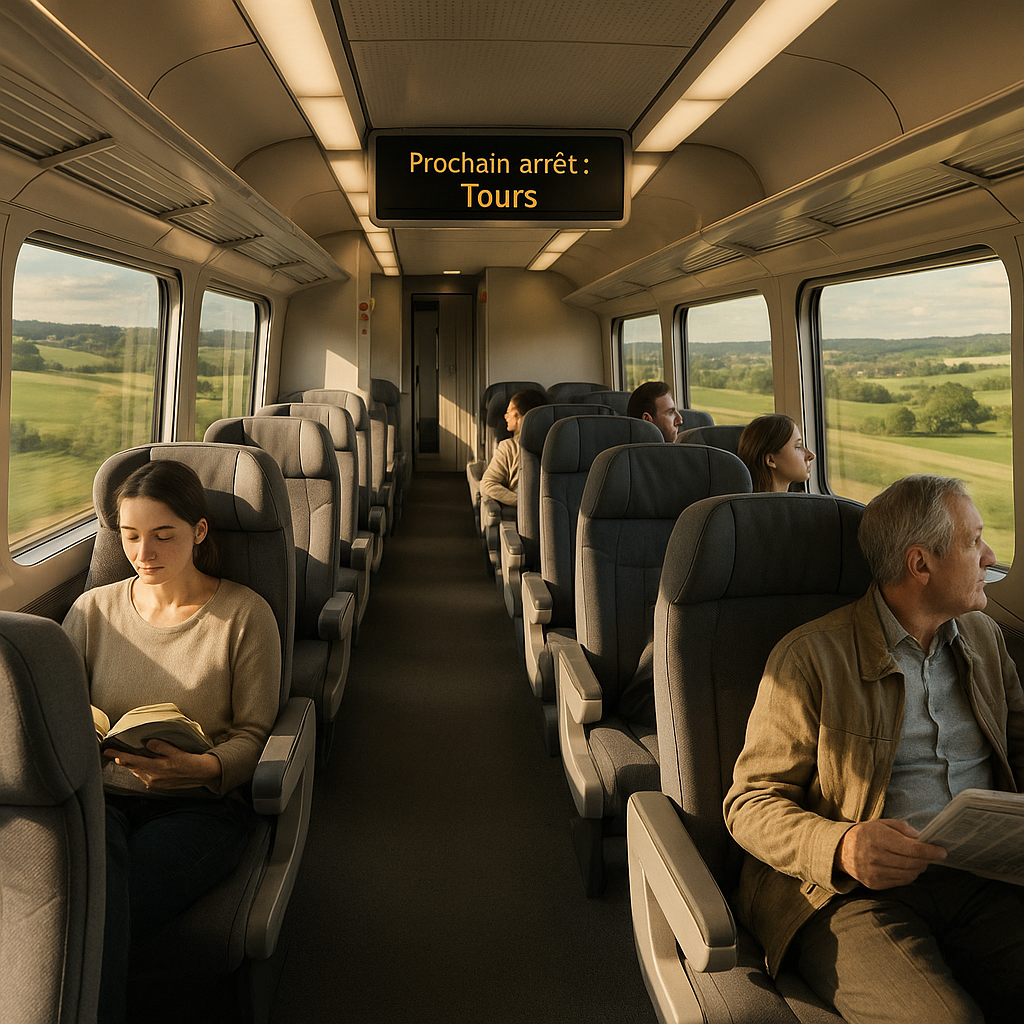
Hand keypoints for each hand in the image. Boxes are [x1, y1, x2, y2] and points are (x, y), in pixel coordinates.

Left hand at [105, 740, 220, 790]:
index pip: (133, 760)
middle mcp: (152, 777)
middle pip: (132, 767)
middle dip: (123, 760)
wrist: (201, 774)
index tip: (107, 751)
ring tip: (126, 758)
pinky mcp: (158, 785)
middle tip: (113, 753)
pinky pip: (144, 776)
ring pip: (137, 772)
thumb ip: (161, 747)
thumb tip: (148, 742)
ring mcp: (154, 782)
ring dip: (132, 765)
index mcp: (156, 768)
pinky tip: (142, 765)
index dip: (119, 755)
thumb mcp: (177, 752)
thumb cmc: (190, 762)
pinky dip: (140, 770)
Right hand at [834, 818, 946, 888]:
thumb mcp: (881, 823)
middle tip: (931, 855)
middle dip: (926, 859)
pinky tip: (906, 867)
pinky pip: (901, 882)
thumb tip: (920, 837)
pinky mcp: (875, 884)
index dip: (930, 851)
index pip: (912, 848)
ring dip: (918, 868)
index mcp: (878, 837)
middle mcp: (876, 856)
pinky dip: (909, 875)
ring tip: (917, 860)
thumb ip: (902, 828)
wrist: (842, 850)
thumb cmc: (865, 834)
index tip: (942, 851)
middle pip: (913, 863)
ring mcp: (875, 872)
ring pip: (909, 874)